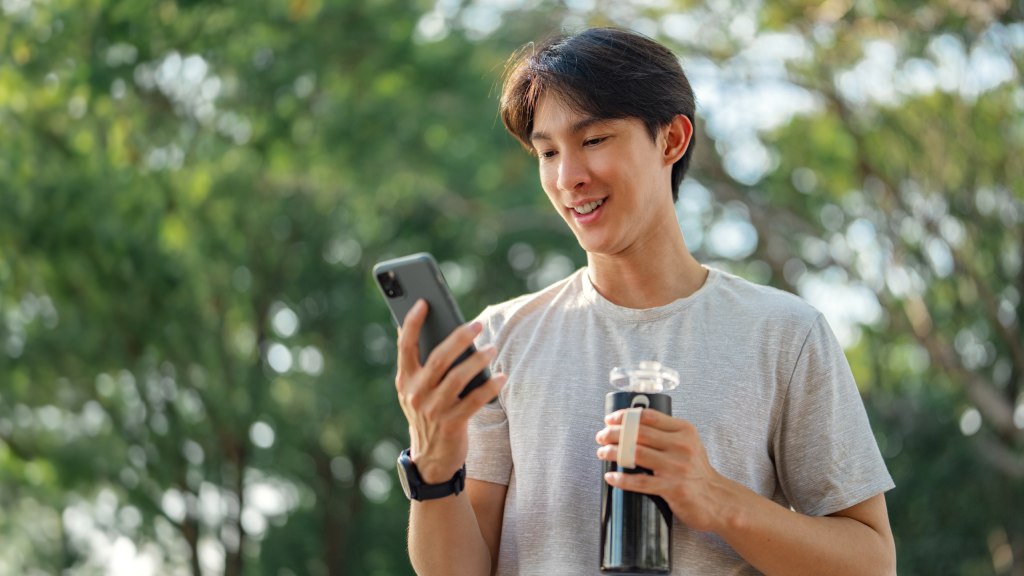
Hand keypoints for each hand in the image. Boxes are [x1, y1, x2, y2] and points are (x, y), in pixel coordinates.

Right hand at [396, 299, 505, 483]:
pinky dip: (489, 387)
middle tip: (477, 325)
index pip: (406, 346)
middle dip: (459, 338)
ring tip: (492, 349)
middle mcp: (416, 394)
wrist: (431, 458)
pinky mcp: (451, 424)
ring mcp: (433, 410)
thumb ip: (417, 364)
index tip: (424, 302)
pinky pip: (474, 401)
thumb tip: (420, 328)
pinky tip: (502, 376)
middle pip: (439, 358)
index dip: (413, 323)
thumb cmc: (428, 414)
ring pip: (458, 378)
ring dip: (478, 361)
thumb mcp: (414, 391)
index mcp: (405, 381)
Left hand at [595, 409, 736, 532]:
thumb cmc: (697, 471)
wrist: (718, 499)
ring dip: (613, 452)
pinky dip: (622, 479)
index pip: (649, 416)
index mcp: (684, 430)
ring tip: (602, 452)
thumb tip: (632, 427)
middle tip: (601, 436)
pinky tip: (611, 477)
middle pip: (638, 433)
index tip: (610, 420)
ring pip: (635, 453)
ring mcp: (676, 467)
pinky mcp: (672, 488)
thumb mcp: (689, 444)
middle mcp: (681, 446)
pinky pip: (640, 482)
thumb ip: (667, 434)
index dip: (625, 416)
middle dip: (614, 433)